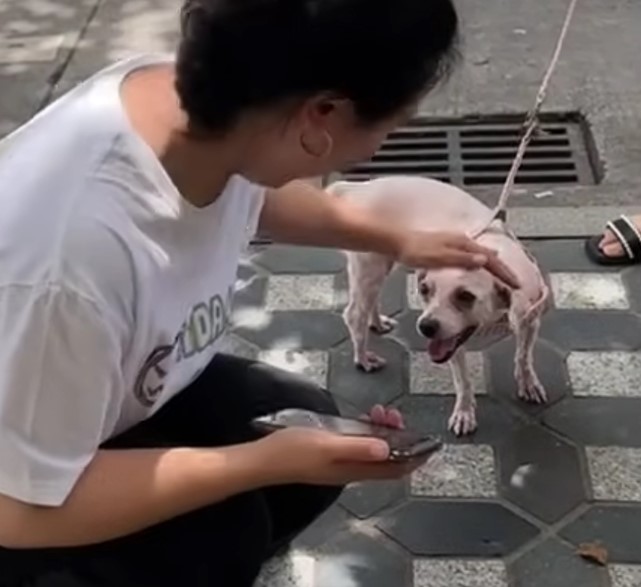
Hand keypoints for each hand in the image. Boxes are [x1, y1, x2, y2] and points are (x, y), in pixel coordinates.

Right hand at [254, 407, 424, 486]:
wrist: (262, 460)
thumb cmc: (291, 452)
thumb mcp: (326, 445)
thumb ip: (357, 446)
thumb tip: (387, 449)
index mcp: (353, 470)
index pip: (395, 469)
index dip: (415, 458)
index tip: (429, 444)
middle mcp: (351, 470)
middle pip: (387, 458)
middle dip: (399, 437)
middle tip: (395, 415)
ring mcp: (341, 463)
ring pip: (373, 450)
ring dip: (383, 433)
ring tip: (381, 412)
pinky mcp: (330, 455)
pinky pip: (359, 446)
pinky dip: (367, 433)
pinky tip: (363, 419)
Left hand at [396, 231, 519, 288]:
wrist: (395, 240)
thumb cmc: (413, 250)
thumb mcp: (439, 258)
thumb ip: (462, 260)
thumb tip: (484, 261)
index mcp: (462, 244)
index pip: (491, 259)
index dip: (505, 273)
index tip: (516, 284)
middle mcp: (461, 241)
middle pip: (489, 255)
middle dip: (503, 269)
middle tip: (513, 283)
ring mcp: (454, 242)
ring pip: (481, 254)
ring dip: (493, 266)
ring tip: (501, 277)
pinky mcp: (447, 246)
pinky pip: (471, 255)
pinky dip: (480, 263)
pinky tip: (476, 267)